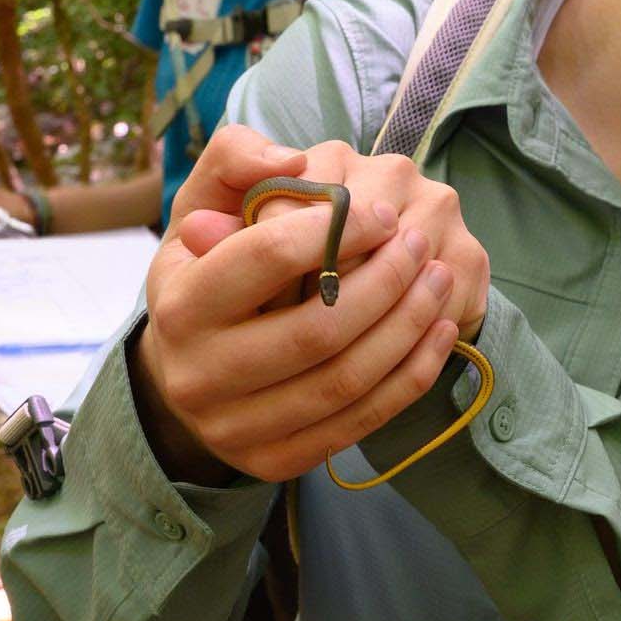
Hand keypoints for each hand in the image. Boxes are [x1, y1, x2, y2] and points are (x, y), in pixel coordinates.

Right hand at [135, 126, 460, 482]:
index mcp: (180, 304)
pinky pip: (358, 422)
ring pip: (345, 381)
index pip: (265, 259)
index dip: (334, 230)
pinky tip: (439, 331)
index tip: (382, 212)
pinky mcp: (275, 461)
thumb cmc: (206, 269)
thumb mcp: (201, 206)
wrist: (182, 371)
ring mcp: (236, 429)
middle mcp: (200, 375)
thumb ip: (234, 160)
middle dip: (384, 282)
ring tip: (440, 278)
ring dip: (407, 326)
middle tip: (422, 243)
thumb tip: (289, 159)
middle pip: (315, 329)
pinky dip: (410, 376)